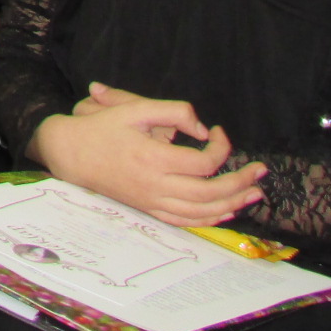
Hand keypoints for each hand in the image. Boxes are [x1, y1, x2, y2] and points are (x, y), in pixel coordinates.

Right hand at [32, 85, 267, 228]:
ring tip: (254, 193)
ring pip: (202, 212)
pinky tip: (225, 210)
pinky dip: (210, 218)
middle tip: (261, 170)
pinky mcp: (149, 209)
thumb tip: (201, 127)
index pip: (203, 162)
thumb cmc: (101, 128)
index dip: (221, 147)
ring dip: (232, 204)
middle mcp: (155, 185)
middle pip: (210, 193)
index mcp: (153, 158)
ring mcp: (152, 201)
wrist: (70, 153)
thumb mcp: (133, 108)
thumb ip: (172, 112)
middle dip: (241, 182)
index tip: (219, 132)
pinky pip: (186, 221)